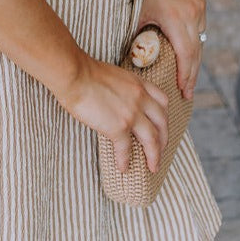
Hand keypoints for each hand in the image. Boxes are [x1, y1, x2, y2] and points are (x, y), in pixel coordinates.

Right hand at [55, 55, 170, 174]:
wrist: (75, 75)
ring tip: (153, 166)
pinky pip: (126, 149)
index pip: (162, 101)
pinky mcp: (118, 127)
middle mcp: (140, 99)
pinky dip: (125, 160)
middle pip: (162, 122)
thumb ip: (124, 89)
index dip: (164, 116)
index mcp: (139, 84)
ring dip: (154, 155)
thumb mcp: (115, 75)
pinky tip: (123, 167)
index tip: (161, 126)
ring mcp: (132, 113)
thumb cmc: (86, 72)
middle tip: (161, 150)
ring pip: (152, 139)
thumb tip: (119, 101)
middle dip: (164, 138)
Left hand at [136, 0, 206, 100]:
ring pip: (200, 41)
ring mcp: (198, 7)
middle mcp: (192, 13)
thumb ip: (139, 38)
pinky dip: (193, 43)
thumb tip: (135, 62)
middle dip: (192, 74)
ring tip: (187, 78)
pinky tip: (187, 54)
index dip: (186, 77)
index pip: (186, 56)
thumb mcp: (137, 15)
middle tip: (188, 94)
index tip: (185, 93)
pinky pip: (199, 28)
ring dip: (194, 59)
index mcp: (176, 18)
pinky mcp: (199, 2)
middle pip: (196, 53)